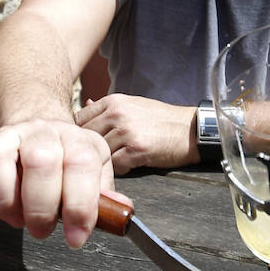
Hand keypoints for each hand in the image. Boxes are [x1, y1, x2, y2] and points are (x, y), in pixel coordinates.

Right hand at [0, 120, 119, 247]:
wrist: (37, 130)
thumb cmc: (68, 161)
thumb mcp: (95, 172)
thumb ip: (105, 196)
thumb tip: (120, 214)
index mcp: (77, 139)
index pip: (81, 165)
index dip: (79, 206)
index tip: (76, 238)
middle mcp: (43, 132)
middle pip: (40, 162)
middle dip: (41, 208)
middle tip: (43, 230)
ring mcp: (8, 137)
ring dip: (7, 203)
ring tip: (19, 220)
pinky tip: (3, 211)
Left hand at [75, 95, 196, 172]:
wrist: (191, 130)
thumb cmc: (161, 119)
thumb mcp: (133, 105)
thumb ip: (108, 108)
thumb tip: (85, 104)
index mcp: (113, 101)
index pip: (78, 119)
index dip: (78, 134)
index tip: (84, 144)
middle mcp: (117, 114)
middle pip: (84, 137)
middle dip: (88, 150)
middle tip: (96, 158)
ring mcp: (126, 132)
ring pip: (98, 153)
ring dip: (104, 161)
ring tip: (117, 161)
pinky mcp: (136, 150)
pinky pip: (114, 166)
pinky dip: (120, 169)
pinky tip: (130, 165)